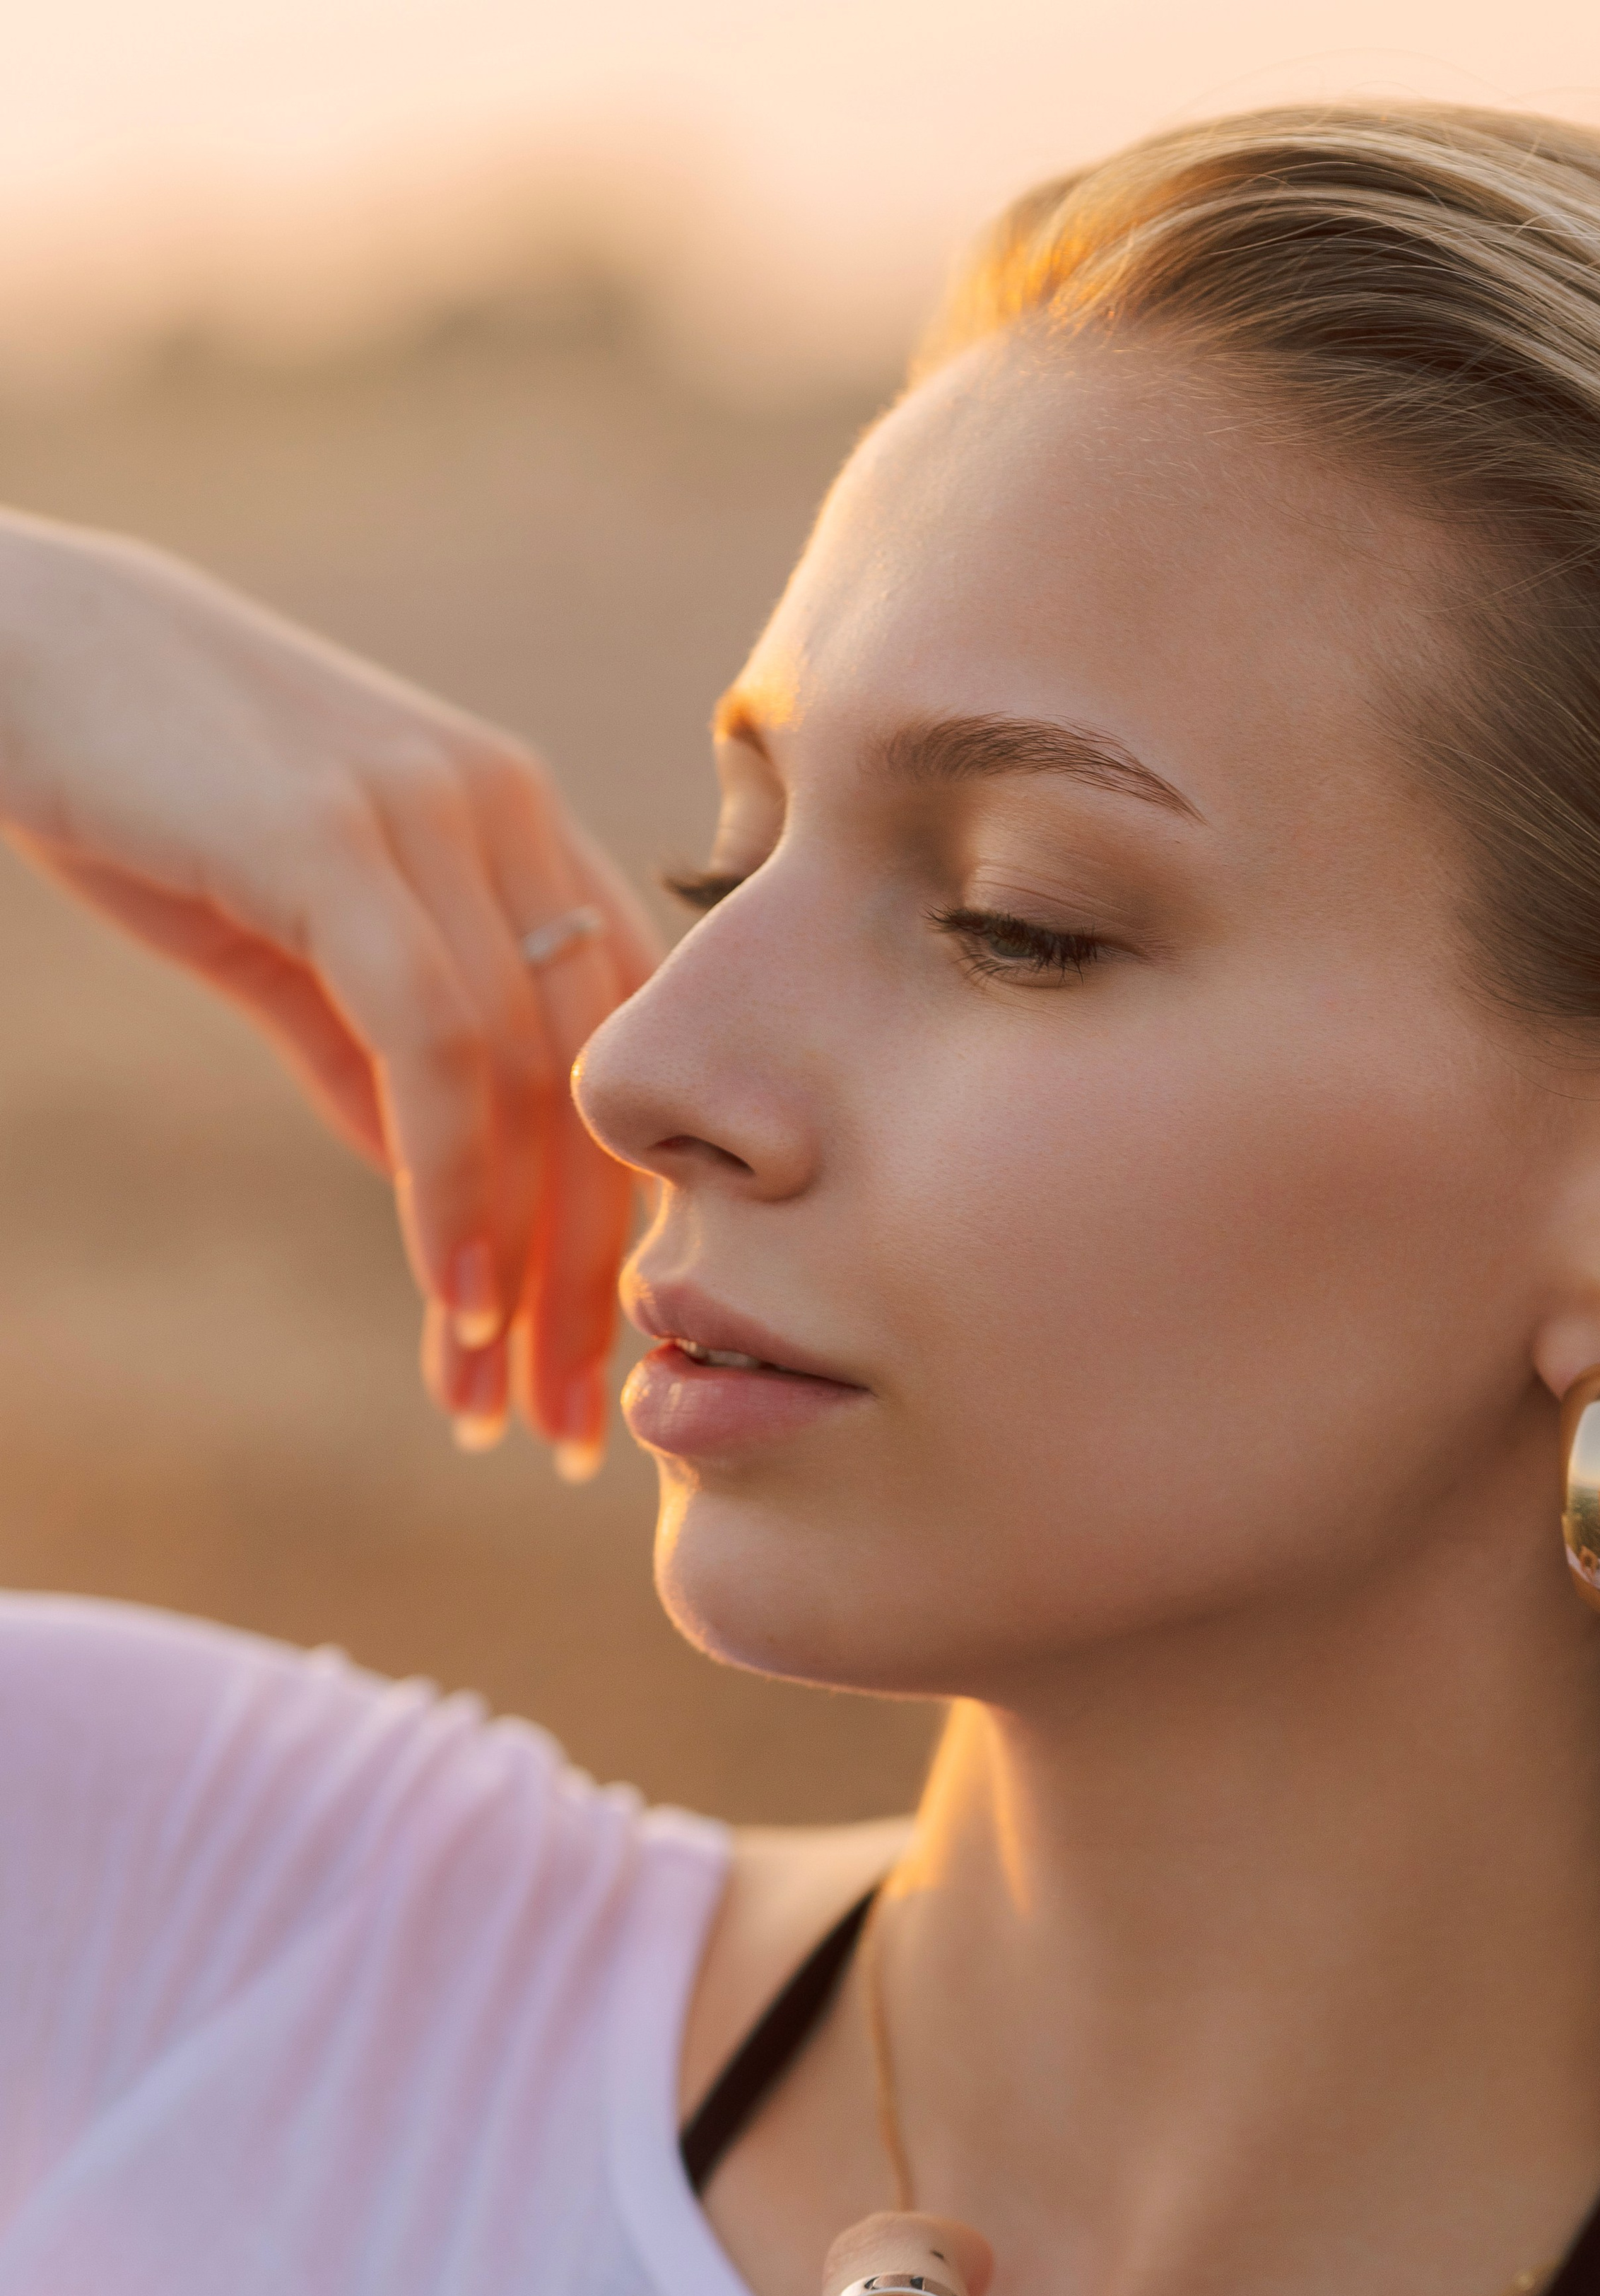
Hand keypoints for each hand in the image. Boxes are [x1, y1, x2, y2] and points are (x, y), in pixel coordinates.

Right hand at [0, 509, 660, 1465]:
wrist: (3, 642)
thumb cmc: (143, 787)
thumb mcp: (288, 939)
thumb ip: (377, 1050)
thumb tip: (444, 1189)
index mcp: (516, 826)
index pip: (613, 1051)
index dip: (615, 1215)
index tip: (584, 1354)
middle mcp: (505, 811)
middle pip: (594, 1084)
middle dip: (584, 1277)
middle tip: (566, 1425)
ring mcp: (431, 813)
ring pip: (527, 1081)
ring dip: (518, 1265)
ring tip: (494, 1398)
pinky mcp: (338, 836)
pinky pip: (434, 1045)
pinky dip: (450, 1185)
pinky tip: (449, 1297)